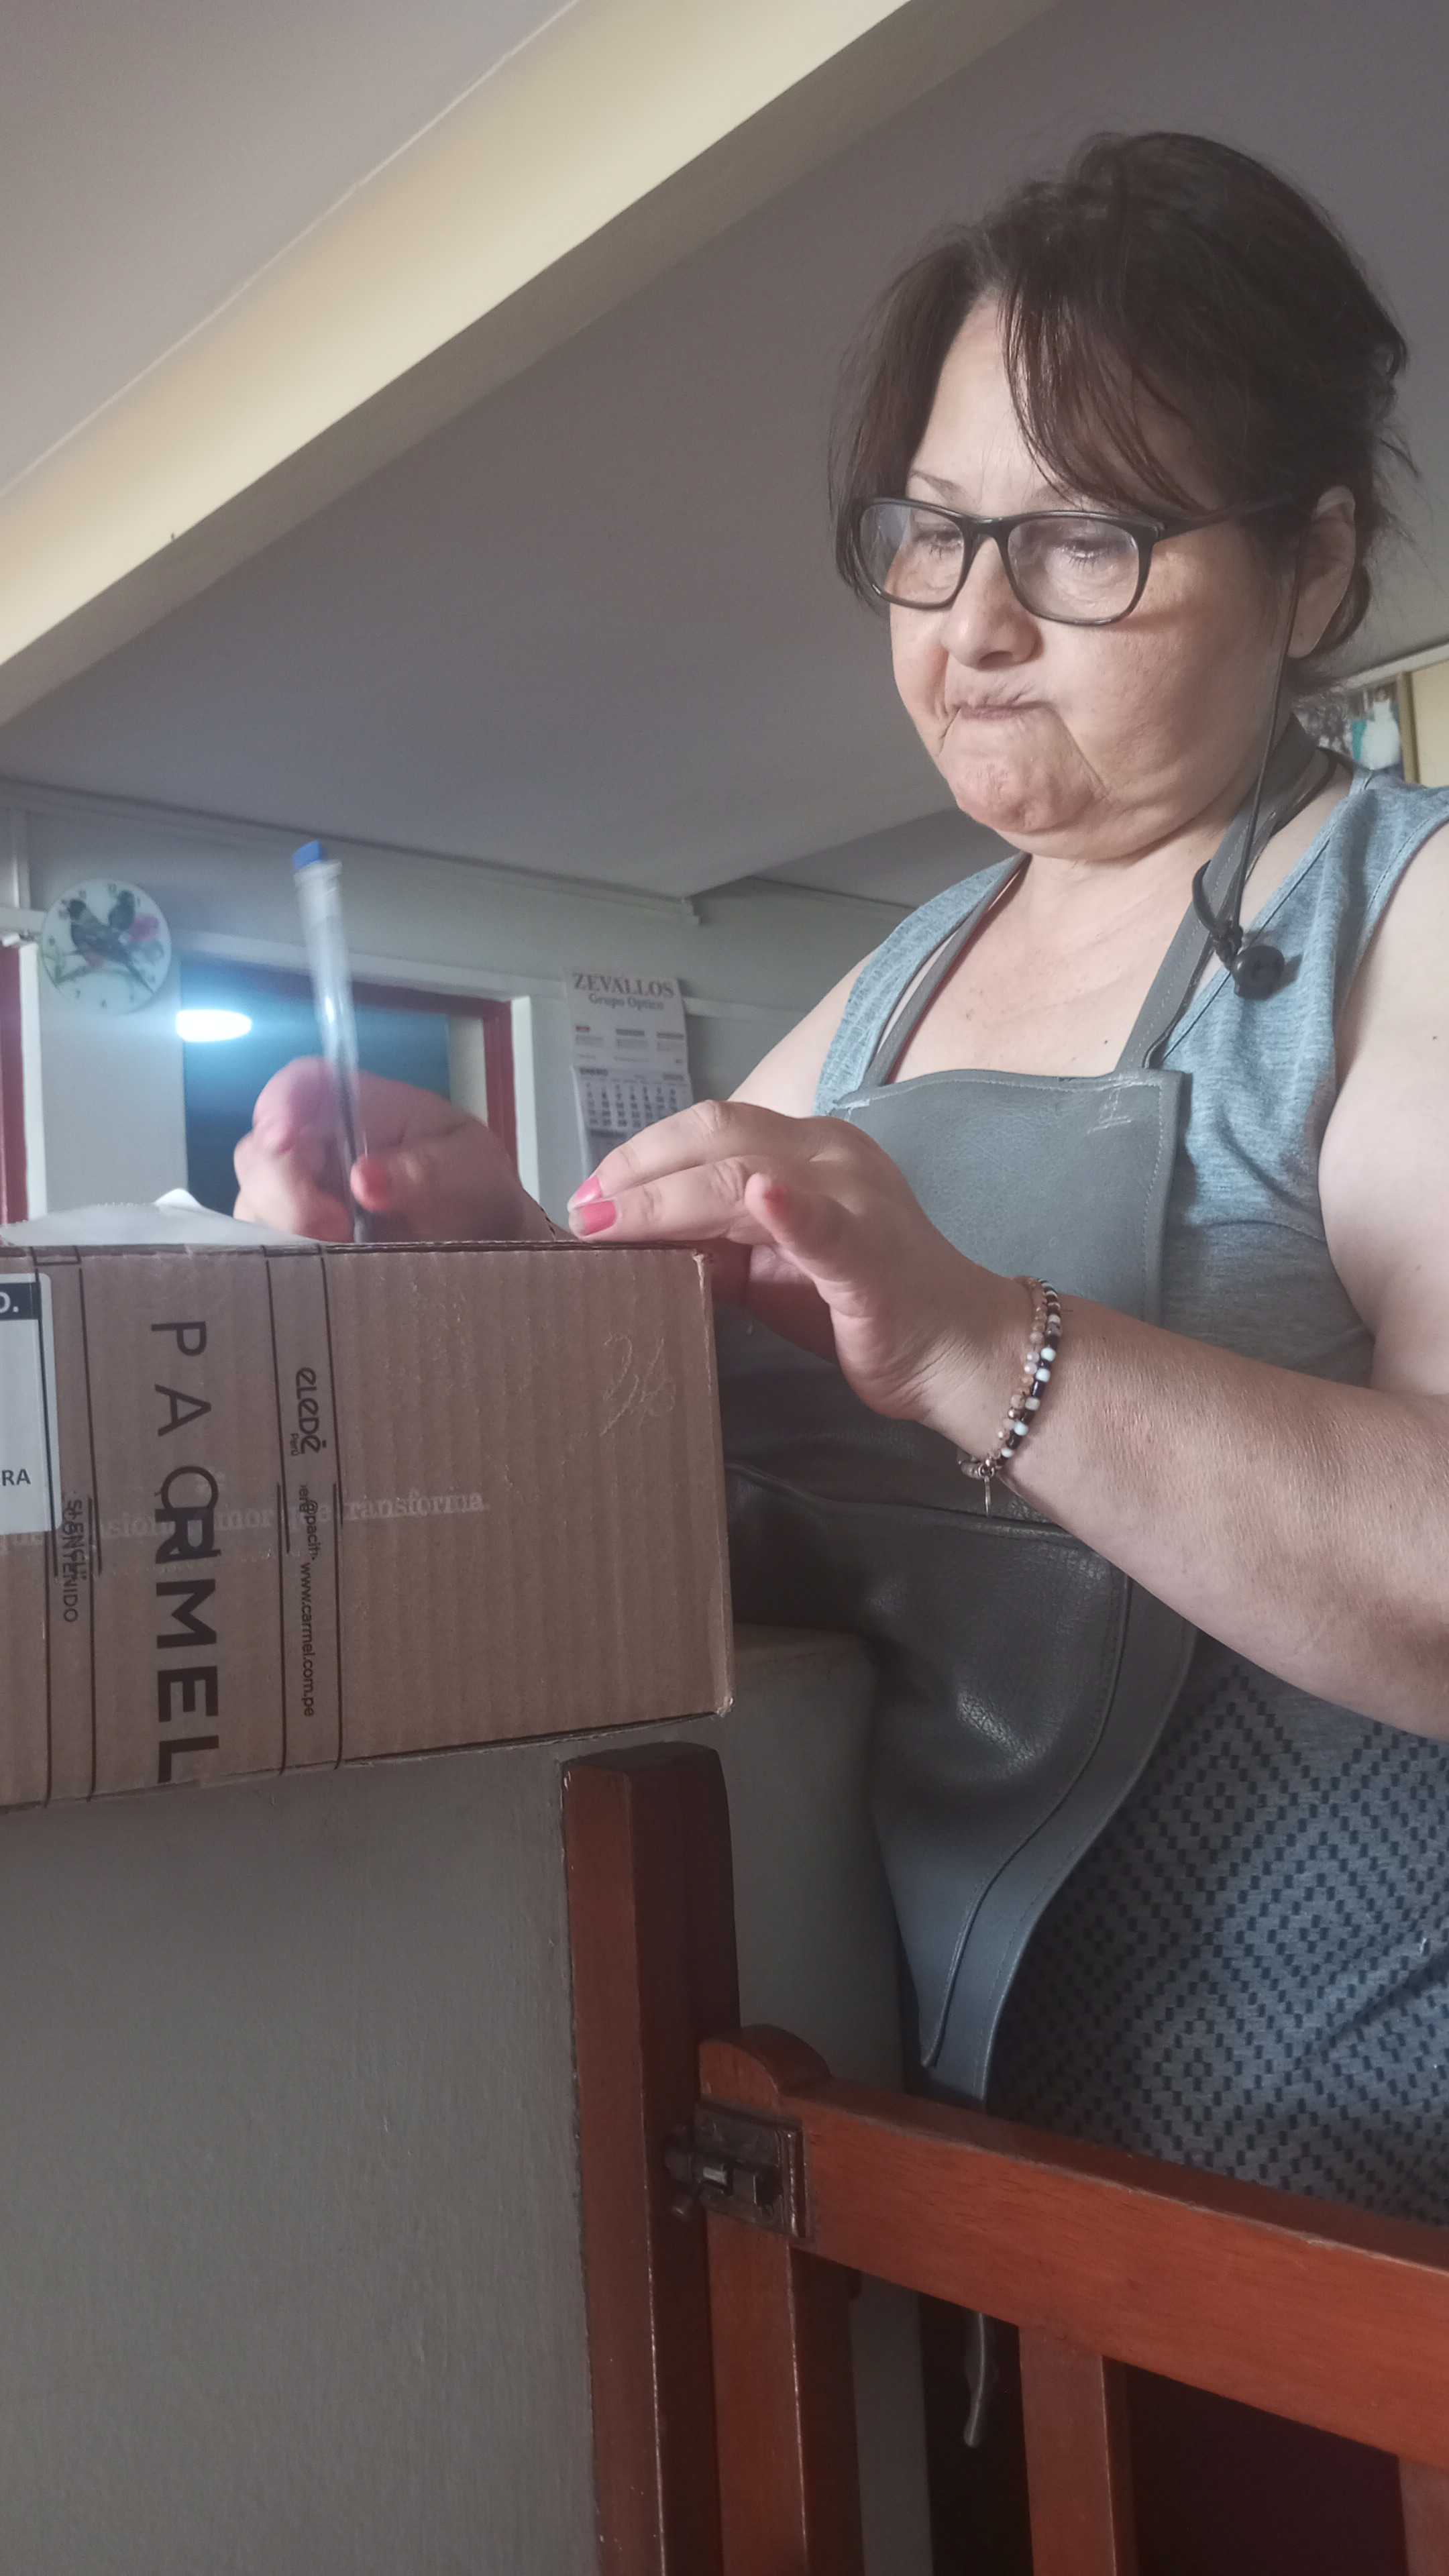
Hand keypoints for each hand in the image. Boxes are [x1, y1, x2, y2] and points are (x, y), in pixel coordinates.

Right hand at [234, 1059, 545, 1242]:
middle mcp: (318, 1144)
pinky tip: (322, 1271)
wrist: (486, 1242)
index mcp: (359, 1106)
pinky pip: (264, 1245)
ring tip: (340, 1250)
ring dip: (284, 1229)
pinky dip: (283, 1259)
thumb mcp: (471, 1168)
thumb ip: (426, 1169)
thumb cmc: (475, 1187)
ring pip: (255, 1202)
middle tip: (333, 1227)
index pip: (302, 1084)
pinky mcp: (297, 1238)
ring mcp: (300, 1193)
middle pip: (261, 1150)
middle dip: (282, 1189)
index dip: (280, 1104)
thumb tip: (365, 1180)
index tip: (281, 1140)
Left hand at [568, 1099, 1019, 1434]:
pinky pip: (823, 1222)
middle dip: (638, 1170)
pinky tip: (759, 1198)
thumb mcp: (772, 1269)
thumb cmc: (864, 1309)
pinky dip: (788, 1207)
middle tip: (580, 1211)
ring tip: (607, 1222)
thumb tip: (638, 1242)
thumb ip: (717, 1243)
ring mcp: (853, 1195)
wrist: (957, 1354)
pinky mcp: (870, 1249)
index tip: (588, 1195)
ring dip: (665, 1196)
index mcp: (808, 1148)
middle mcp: (830, 1152)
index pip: (710, 1131)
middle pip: (716, 1135)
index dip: (641, 1156)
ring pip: (742, 1172)